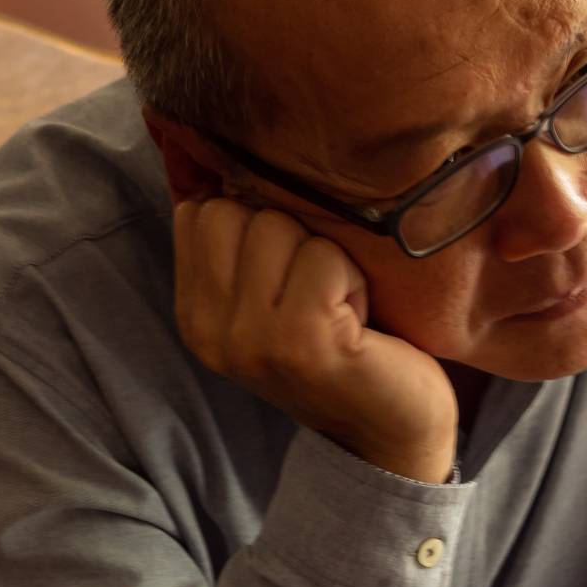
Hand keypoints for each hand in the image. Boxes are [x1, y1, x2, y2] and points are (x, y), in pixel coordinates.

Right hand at [172, 198, 457, 482]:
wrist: (392, 433)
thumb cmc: (343, 345)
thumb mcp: (274, 294)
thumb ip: (242, 241)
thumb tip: (215, 154)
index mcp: (195, 313)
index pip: (200, 210)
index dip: (258, 219)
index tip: (291, 273)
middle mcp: (209, 331)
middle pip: (236, 211)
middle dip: (293, 234)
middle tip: (321, 292)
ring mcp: (251, 341)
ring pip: (281, 227)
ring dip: (328, 257)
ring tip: (341, 306)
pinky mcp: (300, 344)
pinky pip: (325, 259)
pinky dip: (354, 279)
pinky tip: (360, 321)